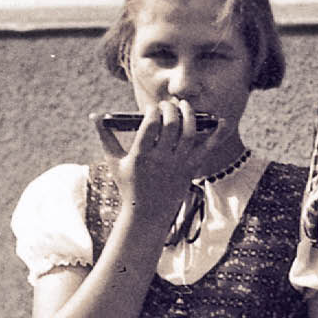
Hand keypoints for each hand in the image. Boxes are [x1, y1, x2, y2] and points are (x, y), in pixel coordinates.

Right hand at [92, 98, 224, 220]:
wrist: (147, 213)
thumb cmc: (129, 184)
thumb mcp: (114, 161)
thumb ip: (105, 136)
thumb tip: (94, 116)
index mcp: (141, 157)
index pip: (150, 127)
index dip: (153, 112)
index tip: (153, 108)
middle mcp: (161, 160)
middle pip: (171, 126)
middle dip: (171, 110)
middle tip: (168, 104)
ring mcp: (178, 165)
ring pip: (189, 134)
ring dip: (189, 115)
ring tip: (185, 105)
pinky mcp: (191, 169)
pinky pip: (208, 149)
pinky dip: (217, 134)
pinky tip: (222, 121)